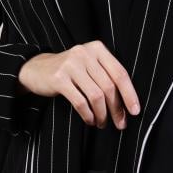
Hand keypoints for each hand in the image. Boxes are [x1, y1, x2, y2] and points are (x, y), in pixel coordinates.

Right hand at [17, 40, 140, 129]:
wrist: (37, 68)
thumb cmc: (70, 71)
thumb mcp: (89, 65)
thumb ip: (106, 76)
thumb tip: (128, 103)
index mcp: (97, 49)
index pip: (120, 73)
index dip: (130, 94)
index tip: (135, 111)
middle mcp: (85, 53)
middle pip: (109, 87)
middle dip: (116, 109)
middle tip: (120, 123)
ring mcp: (71, 65)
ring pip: (96, 96)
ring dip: (102, 114)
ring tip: (102, 123)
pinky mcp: (59, 78)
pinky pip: (80, 101)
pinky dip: (88, 114)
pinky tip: (90, 120)